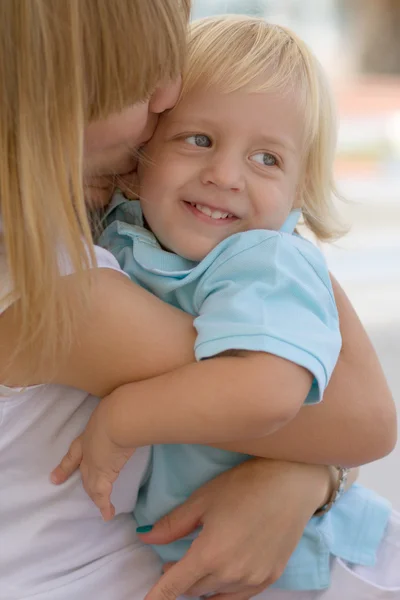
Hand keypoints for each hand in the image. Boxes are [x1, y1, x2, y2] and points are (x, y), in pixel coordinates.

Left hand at [51, 397, 134, 520]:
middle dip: (73, 474)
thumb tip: (135, 410)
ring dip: (93, 494)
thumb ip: (121, 412)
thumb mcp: (116, 409)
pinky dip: (104, 506)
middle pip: (82, 468)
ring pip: (91, 483)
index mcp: (89, 434)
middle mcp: (89, 450)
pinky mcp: (104, 475)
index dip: (67, 463)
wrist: (118, 419)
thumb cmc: (118, 409)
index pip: (76, 451)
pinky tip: (107, 514)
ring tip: (98, 505)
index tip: (55, 476)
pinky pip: (102, 495)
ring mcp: (94, 464)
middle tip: (60, 481)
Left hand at [138, 458, 331, 599]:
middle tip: (174, 562)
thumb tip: (147, 538)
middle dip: (180, 580)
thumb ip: (173, 524)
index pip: (175, 585)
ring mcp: (253, 579)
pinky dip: (224, 590)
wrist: (291, 484)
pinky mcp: (270, 577)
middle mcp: (231, 574)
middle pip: (194, 590)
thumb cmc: (245, 485)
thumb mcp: (203, 499)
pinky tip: (223, 574)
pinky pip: (239, 596)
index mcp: (210, 554)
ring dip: (202, 585)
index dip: (158, 595)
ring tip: (199, 564)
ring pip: (216, 595)